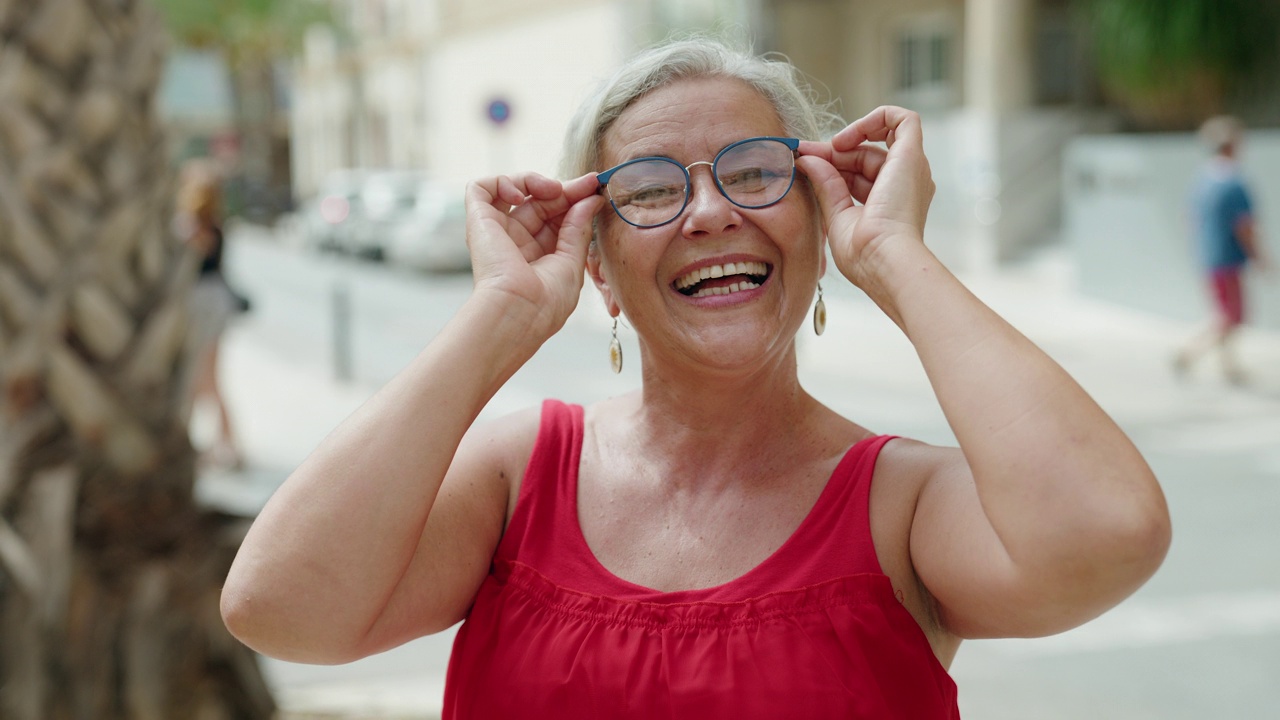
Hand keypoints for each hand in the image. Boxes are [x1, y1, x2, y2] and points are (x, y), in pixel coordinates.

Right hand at [465, 172, 604, 336]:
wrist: (518, 312)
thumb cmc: (546, 302)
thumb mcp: (572, 261)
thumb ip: (579, 228)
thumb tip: (591, 199)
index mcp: (538, 254)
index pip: (557, 216)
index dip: (575, 199)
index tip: (595, 188)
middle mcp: (516, 241)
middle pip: (540, 201)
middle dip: (565, 189)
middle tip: (587, 184)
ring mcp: (497, 230)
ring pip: (513, 189)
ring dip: (535, 181)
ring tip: (553, 190)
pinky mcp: (478, 221)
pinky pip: (481, 188)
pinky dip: (502, 182)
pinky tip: (521, 195)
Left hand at [796, 106, 935, 287]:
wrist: (883, 259)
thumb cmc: (863, 252)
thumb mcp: (837, 214)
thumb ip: (825, 185)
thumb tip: (807, 160)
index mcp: (892, 203)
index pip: (860, 174)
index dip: (833, 164)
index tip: (805, 162)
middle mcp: (906, 185)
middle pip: (867, 156)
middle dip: (834, 153)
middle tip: (805, 154)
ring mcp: (912, 169)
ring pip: (878, 141)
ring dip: (846, 140)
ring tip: (821, 151)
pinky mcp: (912, 155)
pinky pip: (903, 119)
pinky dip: (874, 118)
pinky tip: (845, 138)